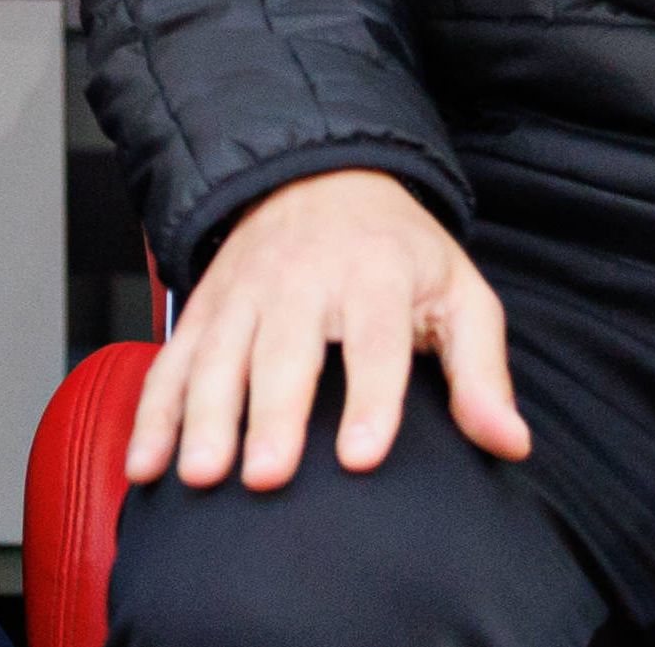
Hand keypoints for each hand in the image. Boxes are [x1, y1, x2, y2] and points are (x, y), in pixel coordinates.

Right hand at [131, 168, 528, 491]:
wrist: (318, 177)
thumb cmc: (400, 253)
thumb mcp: (459, 294)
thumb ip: (483, 372)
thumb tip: (510, 443)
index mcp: (373, 274)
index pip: (373, 340)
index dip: (369, 399)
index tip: (361, 457)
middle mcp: (300, 280)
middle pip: (282, 353)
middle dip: (269, 416)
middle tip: (264, 477)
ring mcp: (243, 292)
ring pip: (216, 358)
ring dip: (202, 418)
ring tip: (199, 476)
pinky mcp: (205, 306)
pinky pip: (172, 361)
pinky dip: (152, 412)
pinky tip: (143, 463)